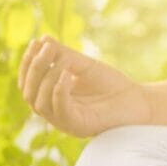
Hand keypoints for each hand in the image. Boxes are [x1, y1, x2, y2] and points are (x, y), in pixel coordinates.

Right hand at [17, 35, 152, 137]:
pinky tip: (66, 74)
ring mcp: (66, 123)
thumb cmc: (111, 85)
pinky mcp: (79, 127)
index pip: (28, 84)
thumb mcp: (83, 65)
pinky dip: (59, 91)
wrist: (138, 101)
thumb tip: (42, 39)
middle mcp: (56, 113)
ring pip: (40, 104)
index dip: (28, 64)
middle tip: (45, 49)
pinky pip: (60, 110)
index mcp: (53, 99)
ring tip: (60, 61)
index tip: (35, 42)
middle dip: (34, 69)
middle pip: (29, 94)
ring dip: (46, 78)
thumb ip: (63, 55)